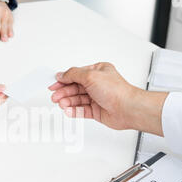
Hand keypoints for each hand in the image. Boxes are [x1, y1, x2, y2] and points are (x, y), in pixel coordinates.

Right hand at [49, 62, 167, 135]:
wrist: (127, 109)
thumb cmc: (116, 91)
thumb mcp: (90, 75)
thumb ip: (73, 74)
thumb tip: (62, 74)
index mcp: (98, 71)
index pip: (76, 74)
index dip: (64, 79)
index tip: (54, 84)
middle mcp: (97, 84)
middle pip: (75, 88)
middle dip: (64, 92)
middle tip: (55, 96)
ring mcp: (97, 98)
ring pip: (77, 99)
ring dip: (68, 101)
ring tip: (61, 104)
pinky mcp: (97, 110)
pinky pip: (82, 110)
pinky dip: (74, 110)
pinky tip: (68, 110)